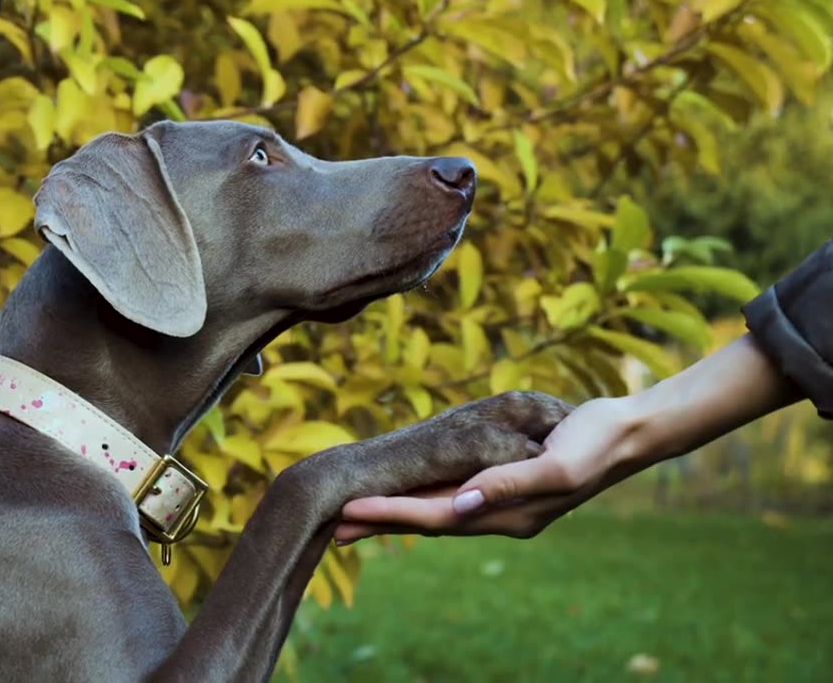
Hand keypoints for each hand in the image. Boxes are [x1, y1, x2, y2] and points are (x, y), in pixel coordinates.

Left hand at [334, 397, 644, 541]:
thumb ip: (510, 484)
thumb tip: (463, 503)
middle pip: (427, 522)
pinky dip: (422, 497)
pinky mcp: (503, 484)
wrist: (628, 434)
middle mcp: (498, 515)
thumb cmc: (594, 444)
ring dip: (395, 514)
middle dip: (381, 523)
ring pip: (436, 511)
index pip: (437, 517)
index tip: (351, 511)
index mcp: (509, 514)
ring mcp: (500, 503)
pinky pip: (451, 495)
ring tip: (354, 516)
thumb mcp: (556, 464)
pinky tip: (403, 494)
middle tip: (332, 525)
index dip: (392, 514)